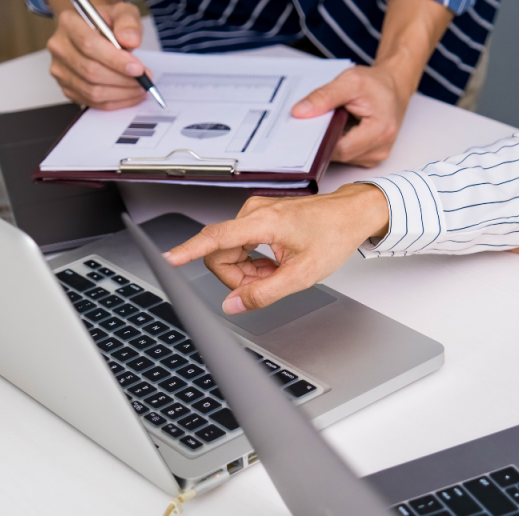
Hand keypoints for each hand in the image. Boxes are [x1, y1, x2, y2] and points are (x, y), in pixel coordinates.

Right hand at [45, 0, 148, 109]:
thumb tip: (130, 40)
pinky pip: (92, 102)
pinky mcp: (66, 88)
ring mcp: (60, 70)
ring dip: (121, 93)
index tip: (138, 68)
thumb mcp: (122, 12)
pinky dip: (115, 101)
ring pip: (92, 90)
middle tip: (144, 79)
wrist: (95, 30)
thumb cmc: (108, 22)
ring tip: (140, 87)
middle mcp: (59, 47)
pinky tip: (130, 94)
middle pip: (90, 71)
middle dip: (122, 79)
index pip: (89, 45)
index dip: (115, 60)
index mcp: (68, 23)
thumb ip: (128, 22)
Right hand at [164, 184, 389, 313]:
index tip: (167, 258)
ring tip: (278, 271)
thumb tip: (233, 305)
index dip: (188, 251)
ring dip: (248, 271)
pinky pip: (240, 246)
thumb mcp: (302, 274)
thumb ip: (264, 293)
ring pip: (229, 252)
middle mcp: (252, 212)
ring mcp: (254, 213)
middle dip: (238, 277)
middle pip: (220, 254)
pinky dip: (254, 261)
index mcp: (262, 222)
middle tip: (268, 282)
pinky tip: (275, 263)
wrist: (351, 214)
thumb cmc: (333, 235)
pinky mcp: (257, 217)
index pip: (214, 238)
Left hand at [290, 0, 453, 167]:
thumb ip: (324, 96)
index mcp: (380, 131)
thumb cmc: (376, 84)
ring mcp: (375, 156)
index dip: (319, 141)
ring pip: (340, 157)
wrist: (393, 87)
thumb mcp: (349, 81)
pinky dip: (336, 143)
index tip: (303, 129)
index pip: (340, 149)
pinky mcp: (369, 157)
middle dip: (322, 140)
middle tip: (311, 123)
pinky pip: (345, 155)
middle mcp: (380, 149)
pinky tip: (335, 129)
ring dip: (329, 142)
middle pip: (338, 155)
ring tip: (328, 122)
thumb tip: (299, 112)